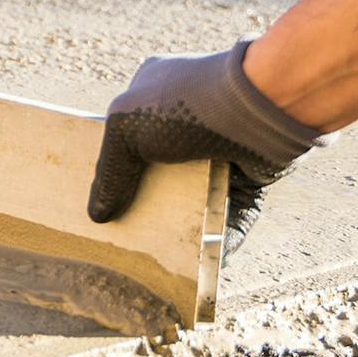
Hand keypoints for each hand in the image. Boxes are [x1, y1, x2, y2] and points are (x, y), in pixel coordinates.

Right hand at [87, 41, 323, 254]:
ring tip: (157, 257)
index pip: (126, 134)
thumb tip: (97, 215)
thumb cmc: (185, 106)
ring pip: (193, 197)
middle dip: (144, 202)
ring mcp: (219, 149)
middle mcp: (186, 120)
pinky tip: (201, 262)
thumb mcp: (126, 129)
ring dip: (180, 226)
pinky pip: (230, 215)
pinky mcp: (249, 178)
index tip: (100, 200)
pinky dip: (218, 239)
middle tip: (125, 234)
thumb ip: (108, 172)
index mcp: (153, 94)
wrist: (260, 109)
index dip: (113, 165)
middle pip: (158, 171)